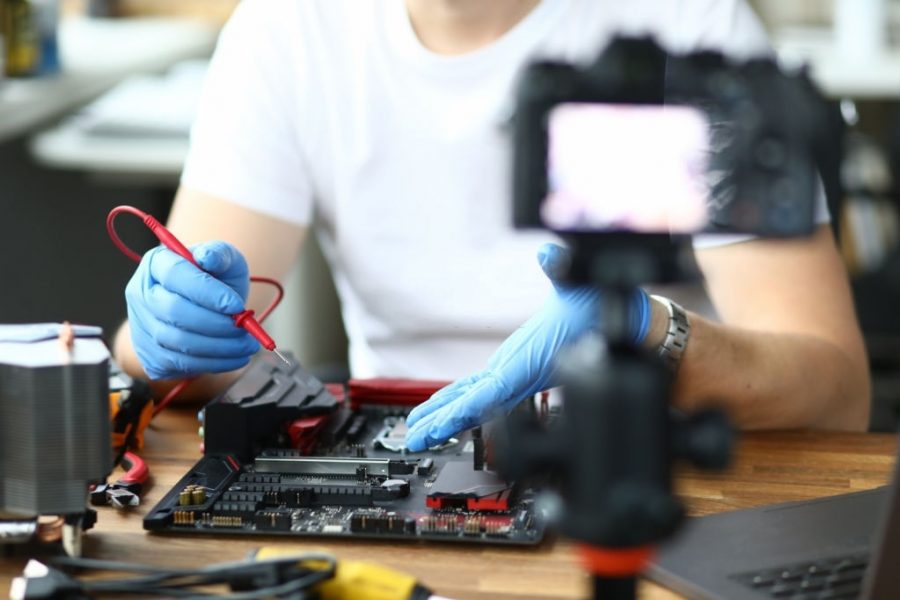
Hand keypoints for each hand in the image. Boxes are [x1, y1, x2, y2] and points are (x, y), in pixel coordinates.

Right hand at [125, 240, 259, 379]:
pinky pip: (181, 364)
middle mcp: (141, 294)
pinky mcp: (151, 355)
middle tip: (245, 328)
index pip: (175, 275)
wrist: (206, 310)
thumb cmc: (215, 281)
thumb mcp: (224, 260)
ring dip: (219, 347)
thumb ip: (219, 254)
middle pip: (173, 312)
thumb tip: (208, 257)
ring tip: (247, 343)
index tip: (237, 305)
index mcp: (156, 263)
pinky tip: (235, 357)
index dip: (207, 292)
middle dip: (215, 323)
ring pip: (178, 342)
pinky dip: (214, 363)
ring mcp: (142, 327)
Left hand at [404, 243, 649, 451]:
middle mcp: (520, 374)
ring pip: (478, 401)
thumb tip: (550, 253)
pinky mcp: (517, 369)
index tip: (439, 425)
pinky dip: (463, 399)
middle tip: (415, 439)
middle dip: (445, 422)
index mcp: (528, 361)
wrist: (622, 323)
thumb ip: (563, 267)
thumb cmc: (601, 307)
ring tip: (421, 430)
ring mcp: (518, 374)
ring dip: (449, 415)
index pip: (490, 390)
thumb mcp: (578, 281)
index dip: (463, 409)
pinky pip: (485, 389)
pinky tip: (445, 407)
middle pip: (477, 405)